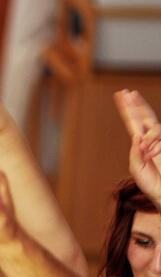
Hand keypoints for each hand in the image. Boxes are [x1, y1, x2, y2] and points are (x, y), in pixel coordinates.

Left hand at [114, 89, 160, 206]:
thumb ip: (135, 152)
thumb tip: (137, 135)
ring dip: (149, 137)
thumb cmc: (149, 183)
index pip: (133, 122)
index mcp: (139, 144)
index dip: (128, 109)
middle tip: (129, 93)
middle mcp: (151, 140)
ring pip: (155, 127)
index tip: (122, 94)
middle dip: (137, 104)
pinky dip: (155, 143)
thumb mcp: (136, 167)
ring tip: (146, 151)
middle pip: (145, 116)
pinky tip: (152, 153)